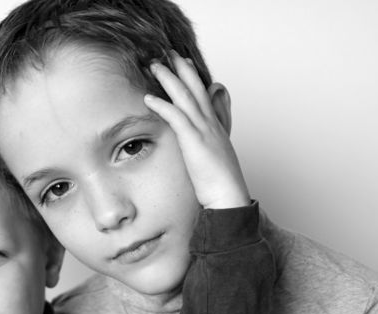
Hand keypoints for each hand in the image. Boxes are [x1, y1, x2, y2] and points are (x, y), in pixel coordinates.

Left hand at [144, 50, 249, 209]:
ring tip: (154, 66)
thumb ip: (212, 140)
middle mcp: (211, 123)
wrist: (228, 197)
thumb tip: (207, 134)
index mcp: (216, 126)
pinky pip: (176, 117)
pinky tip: (148, 98)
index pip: (205, 94)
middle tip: (168, 53)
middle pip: (195, 87)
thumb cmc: (220, 183)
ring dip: (168, 79)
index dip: (195, 77)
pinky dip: (162, 105)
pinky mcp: (194, 141)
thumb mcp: (216, 156)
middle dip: (181, 68)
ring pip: (185, 96)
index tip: (185, 63)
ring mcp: (204, 130)